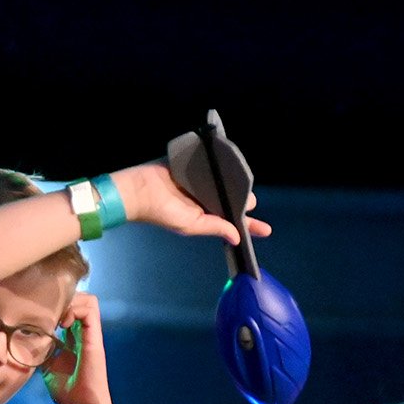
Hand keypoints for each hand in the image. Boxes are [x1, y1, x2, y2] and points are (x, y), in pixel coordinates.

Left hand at [43, 292, 113, 403]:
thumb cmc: (67, 391)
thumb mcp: (47, 365)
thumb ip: (41, 351)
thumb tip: (23, 341)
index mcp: (74, 338)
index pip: (72, 308)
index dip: (58, 305)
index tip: (40, 314)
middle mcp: (85, 333)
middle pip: (81, 299)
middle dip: (64, 299)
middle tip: (48, 312)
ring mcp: (91, 334)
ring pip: (89, 300)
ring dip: (71, 302)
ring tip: (57, 318)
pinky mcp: (95, 338)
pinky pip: (90, 310)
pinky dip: (75, 310)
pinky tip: (62, 324)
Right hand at [111, 162, 272, 244]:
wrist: (137, 189)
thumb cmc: (162, 211)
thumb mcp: (192, 224)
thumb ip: (215, 227)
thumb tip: (237, 237)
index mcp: (206, 216)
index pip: (233, 222)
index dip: (249, 225)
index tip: (267, 230)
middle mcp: (205, 200)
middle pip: (232, 200)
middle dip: (243, 201)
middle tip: (250, 200)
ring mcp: (199, 183)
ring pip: (224, 183)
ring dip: (234, 183)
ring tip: (245, 182)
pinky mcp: (192, 167)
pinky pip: (211, 167)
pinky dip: (220, 167)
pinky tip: (231, 166)